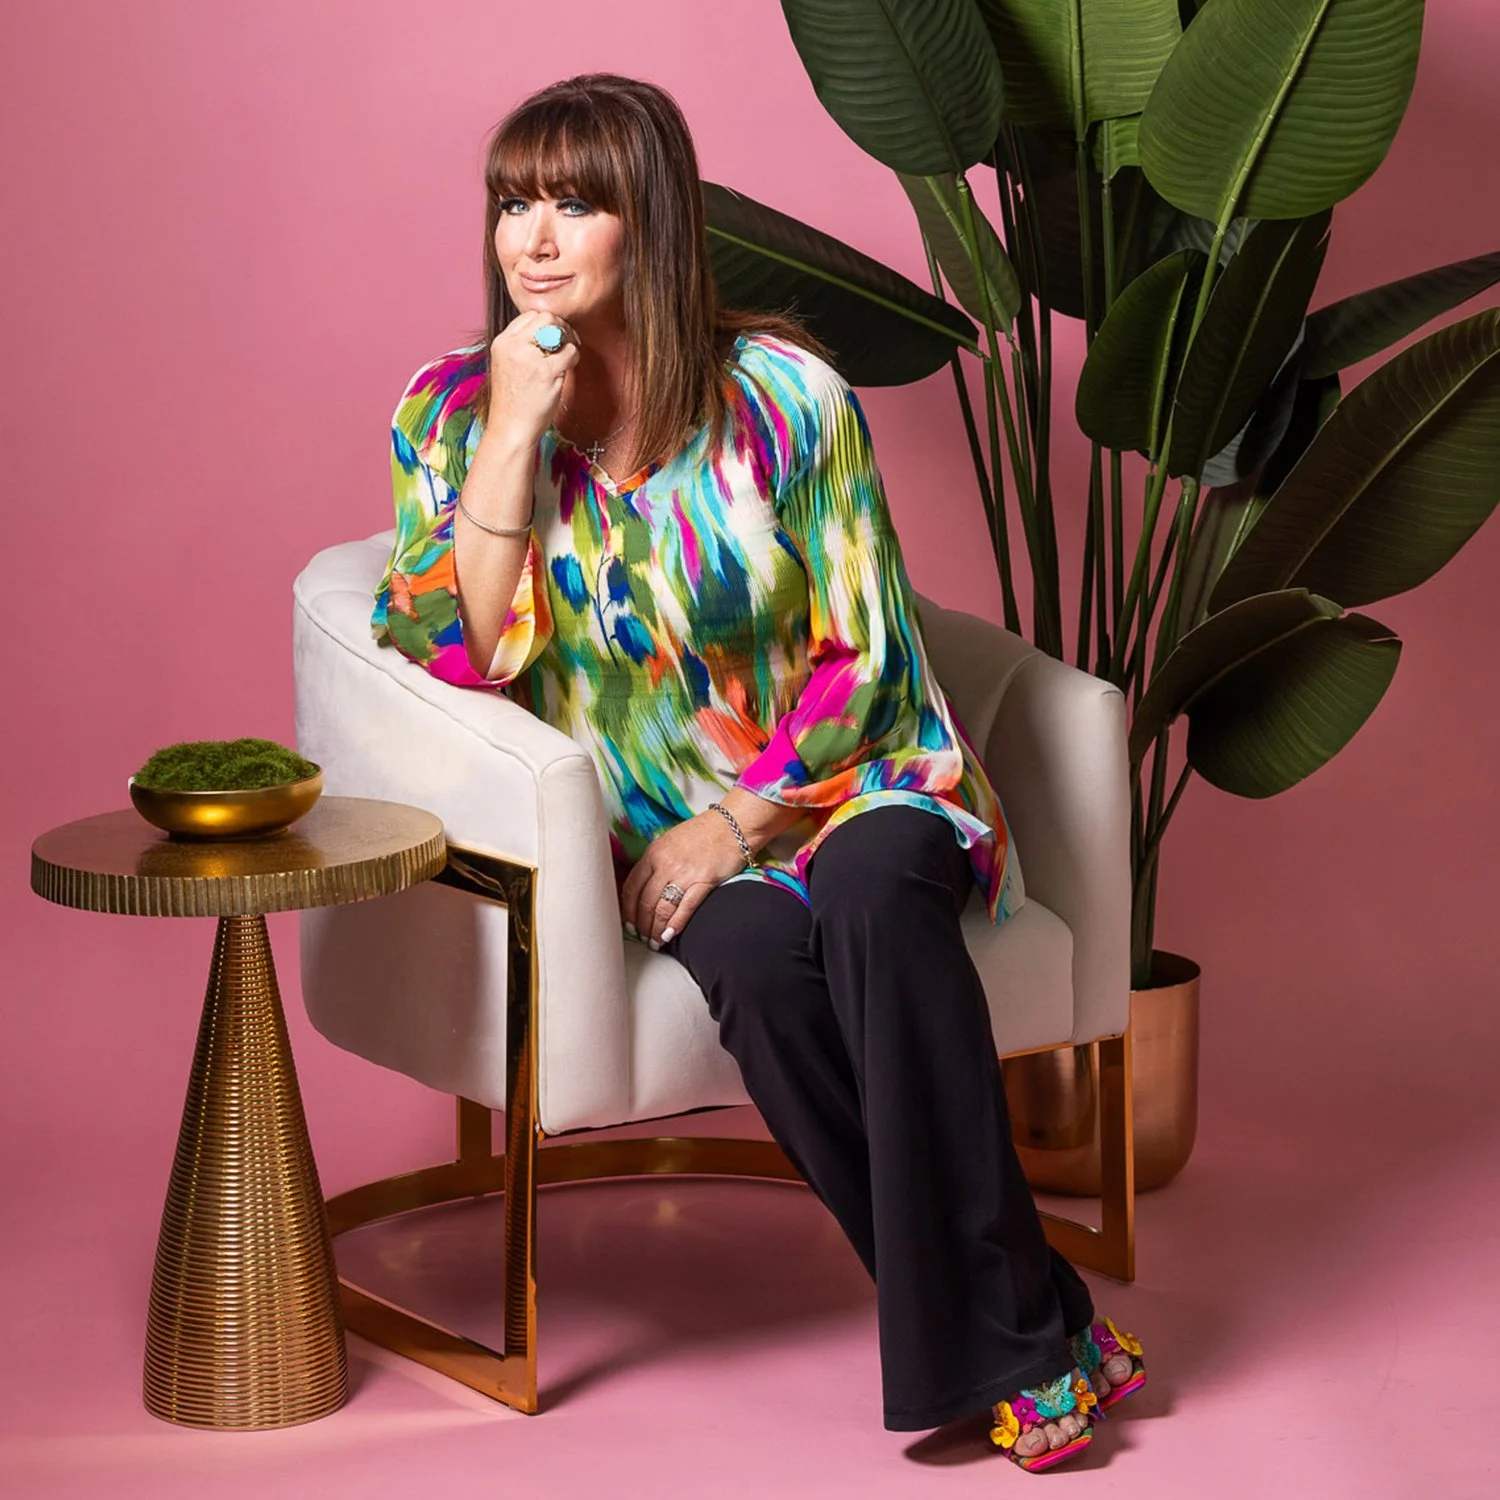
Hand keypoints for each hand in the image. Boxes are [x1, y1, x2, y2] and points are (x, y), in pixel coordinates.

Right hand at [483, 311, 579, 453]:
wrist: (510, 429)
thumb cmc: (513, 401)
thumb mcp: (508, 366)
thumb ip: (522, 347)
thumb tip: (549, 330)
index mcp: (501, 342)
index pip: (529, 316)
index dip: (546, 323)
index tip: (554, 336)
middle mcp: (513, 345)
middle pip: (545, 317)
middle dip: (560, 326)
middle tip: (567, 341)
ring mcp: (529, 357)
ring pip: (559, 330)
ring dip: (568, 341)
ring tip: (566, 358)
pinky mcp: (546, 372)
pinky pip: (570, 351)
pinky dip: (574, 358)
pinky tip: (568, 369)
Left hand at [620, 811, 748, 947]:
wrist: (733, 825)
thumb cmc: (704, 832)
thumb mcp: (670, 840)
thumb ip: (656, 861)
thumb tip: (645, 886)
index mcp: (654, 853)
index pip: (632, 886)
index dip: (627, 909)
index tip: (628, 921)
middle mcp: (665, 864)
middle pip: (645, 902)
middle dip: (641, 924)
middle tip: (641, 936)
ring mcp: (684, 874)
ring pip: (662, 909)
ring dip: (656, 929)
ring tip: (655, 941)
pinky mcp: (704, 882)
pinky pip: (685, 909)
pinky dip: (675, 925)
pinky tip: (670, 935)